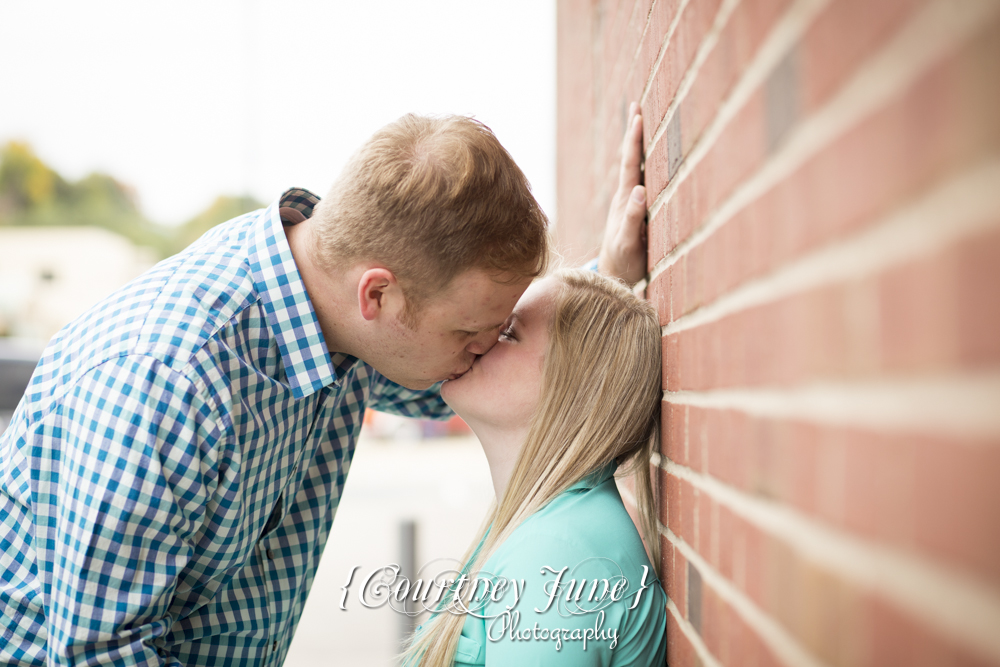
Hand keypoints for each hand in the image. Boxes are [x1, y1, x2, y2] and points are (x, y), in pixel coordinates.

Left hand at [598, 102, 646, 285]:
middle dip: (633, 132)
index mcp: (625, 201)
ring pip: (636, 168)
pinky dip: (645, 163)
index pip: (630, 164)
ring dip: (639, 144)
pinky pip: (642, 180)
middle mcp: (626, 197)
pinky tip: (649, 155)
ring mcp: (631, 203)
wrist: (616, 277)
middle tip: (636, 104)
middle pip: (630, 159)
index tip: (637, 115)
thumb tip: (640, 190)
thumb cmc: (625, 262)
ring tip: (640, 120)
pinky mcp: (637, 211)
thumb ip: (632, 218)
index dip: (634, 140)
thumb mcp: (629, 243)